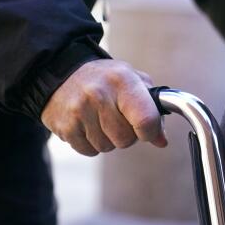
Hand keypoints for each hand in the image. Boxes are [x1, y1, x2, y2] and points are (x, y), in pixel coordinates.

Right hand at [41, 59, 166, 156]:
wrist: (63, 73)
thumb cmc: (106, 79)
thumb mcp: (133, 81)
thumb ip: (153, 108)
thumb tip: (161, 140)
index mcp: (122, 80)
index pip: (146, 120)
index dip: (151, 132)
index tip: (149, 131)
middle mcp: (99, 94)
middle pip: (126, 139)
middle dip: (127, 135)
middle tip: (119, 119)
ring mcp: (79, 111)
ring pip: (107, 147)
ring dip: (108, 139)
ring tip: (101, 119)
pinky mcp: (65, 127)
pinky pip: (89, 151)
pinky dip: (92, 143)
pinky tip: (88, 125)